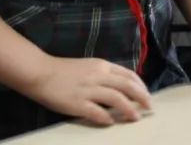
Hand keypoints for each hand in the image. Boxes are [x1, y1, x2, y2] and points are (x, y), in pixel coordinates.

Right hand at [22, 56, 150, 125]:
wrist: (40, 72)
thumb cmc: (65, 70)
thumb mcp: (89, 66)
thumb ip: (105, 75)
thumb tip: (123, 87)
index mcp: (102, 66)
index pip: (129, 75)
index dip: (141, 86)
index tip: (147, 96)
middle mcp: (98, 76)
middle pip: (127, 86)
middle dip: (142, 98)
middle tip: (149, 108)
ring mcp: (87, 90)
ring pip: (116, 99)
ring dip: (129, 109)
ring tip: (136, 117)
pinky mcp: (76, 103)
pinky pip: (96, 112)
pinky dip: (106, 118)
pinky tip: (111, 122)